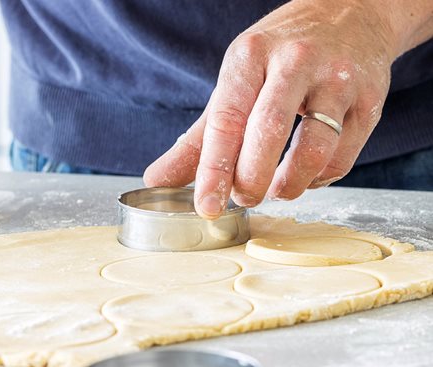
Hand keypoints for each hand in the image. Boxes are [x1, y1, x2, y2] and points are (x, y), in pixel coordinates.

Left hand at [144, 0, 414, 218]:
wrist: (348, 15)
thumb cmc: (280, 57)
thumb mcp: (235, 83)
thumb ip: (197, 139)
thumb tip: (157, 180)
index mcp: (250, 56)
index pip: (226, 120)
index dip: (213, 170)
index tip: (207, 206)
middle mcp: (294, 61)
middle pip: (268, 132)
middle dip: (251, 179)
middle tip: (243, 199)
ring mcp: (336, 79)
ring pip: (314, 148)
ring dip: (289, 184)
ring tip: (275, 191)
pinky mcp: (369, 100)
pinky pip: (343, 156)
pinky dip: (319, 178)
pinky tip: (305, 175)